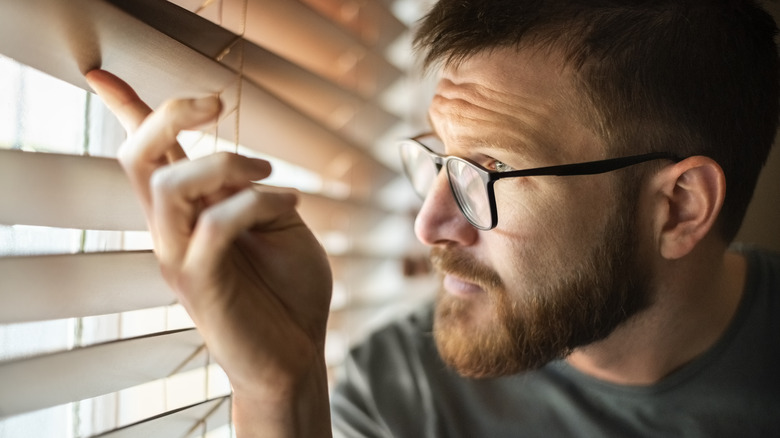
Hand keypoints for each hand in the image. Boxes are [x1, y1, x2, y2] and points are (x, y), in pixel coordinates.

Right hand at [85, 70, 332, 435]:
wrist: (296, 356)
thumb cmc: (289, 291)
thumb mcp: (275, 227)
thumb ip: (248, 194)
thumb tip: (236, 164)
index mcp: (187, 214)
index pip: (145, 156)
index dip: (124, 112)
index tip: (102, 75)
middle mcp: (171, 231)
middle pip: (136, 157)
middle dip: (168, 114)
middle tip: (217, 103)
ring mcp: (180, 256)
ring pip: (169, 185)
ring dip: (226, 163)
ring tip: (269, 173)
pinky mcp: (200, 281)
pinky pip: (216, 223)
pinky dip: (257, 202)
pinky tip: (290, 208)